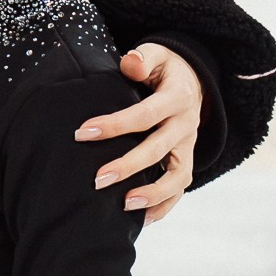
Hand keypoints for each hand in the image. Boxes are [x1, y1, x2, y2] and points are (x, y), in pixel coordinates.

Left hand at [76, 45, 203, 223]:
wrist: (194, 82)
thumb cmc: (163, 69)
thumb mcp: (157, 54)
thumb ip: (143, 58)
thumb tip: (130, 63)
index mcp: (176, 97)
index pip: (144, 114)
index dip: (114, 125)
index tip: (82, 133)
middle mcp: (185, 124)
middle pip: (158, 149)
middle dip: (128, 166)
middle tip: (97, 180)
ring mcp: (188, 146)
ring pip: (177, 176)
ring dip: (153, 194)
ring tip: (124, 206)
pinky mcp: (186, 160)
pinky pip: (180, 188)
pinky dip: (164, 206)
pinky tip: (143, 220)